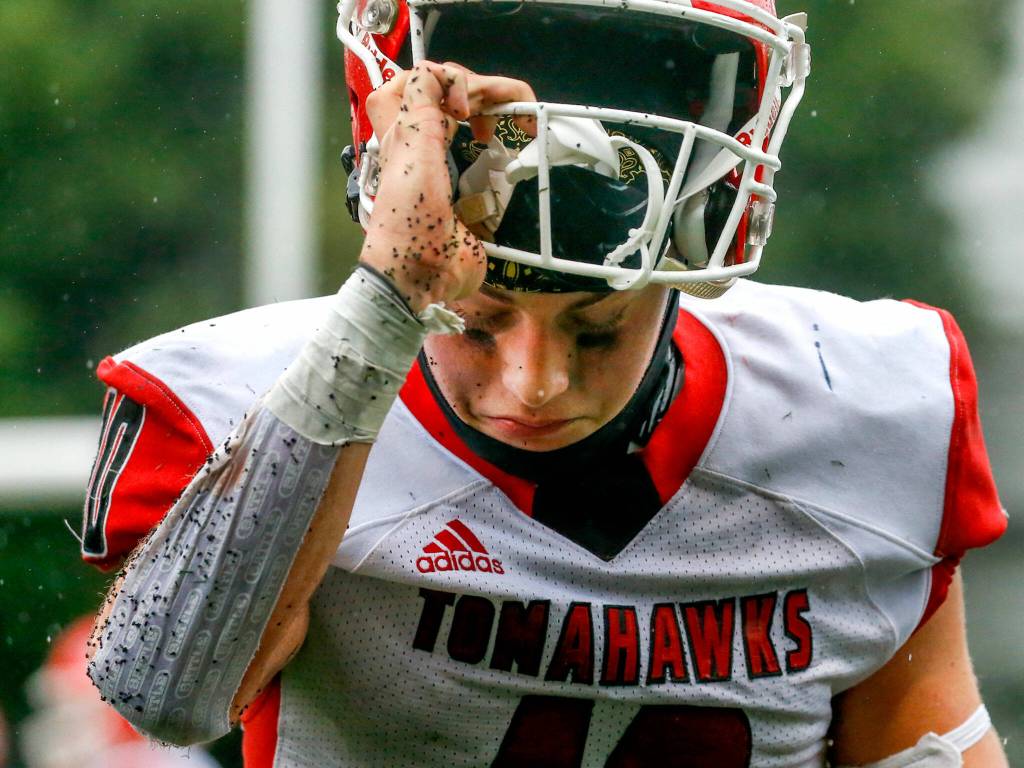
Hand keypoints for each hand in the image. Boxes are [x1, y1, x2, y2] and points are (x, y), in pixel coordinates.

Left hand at [358, 60, 535, 311]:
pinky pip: (492, 174)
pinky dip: (507, 166)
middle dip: (490, 97)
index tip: (467, 104)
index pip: (424, 84)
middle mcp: (426, 152)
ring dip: (502, 126)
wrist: (419, 275)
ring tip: (522, 129)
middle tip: (518, 106)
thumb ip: (421, 101)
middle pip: (457, 105)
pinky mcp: (469, 205)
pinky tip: (514, 163)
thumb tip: (438, 73)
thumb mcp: (411, 145)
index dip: (450, 80)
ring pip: (476, 135)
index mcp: (406, 133)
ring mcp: (448, 177)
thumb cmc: (408, 217)